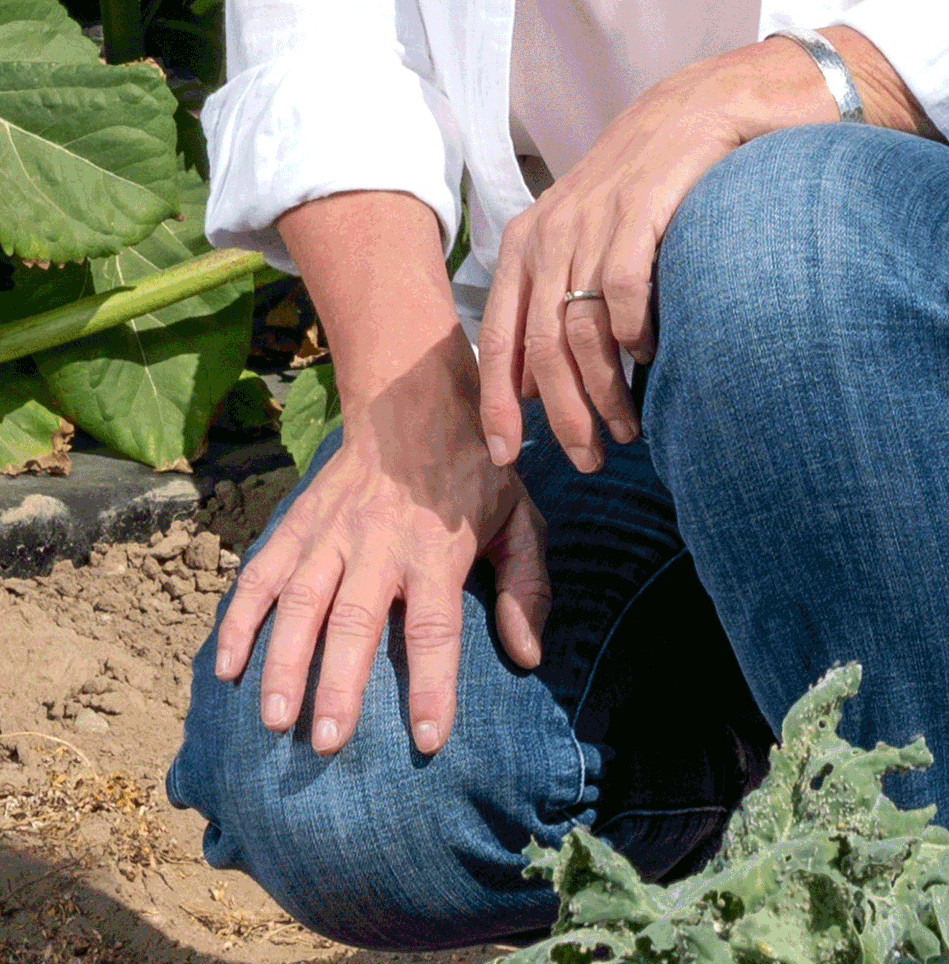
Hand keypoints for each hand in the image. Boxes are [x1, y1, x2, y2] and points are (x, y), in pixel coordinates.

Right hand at [213, 332, 547, 757]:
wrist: (412, 400)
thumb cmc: (473, 471)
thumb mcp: (520, 516)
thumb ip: (526, 584)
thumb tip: (527, 655)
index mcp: (436, 548)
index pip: (435, 625)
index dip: (431, 683)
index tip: (427, 740)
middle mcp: (379, 542)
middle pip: (356, 619)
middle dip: (338, 683)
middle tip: (326, 743)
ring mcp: (331, 532)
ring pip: (301, 600)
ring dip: (284, 660)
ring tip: (274, 718)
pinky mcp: (297, 522)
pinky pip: (261, 573)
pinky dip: (240, 619)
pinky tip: (226, 667)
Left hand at [476, 38, 839, 476]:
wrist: (709, 102)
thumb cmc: (653, 178)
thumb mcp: (590, 231)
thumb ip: (559, 293)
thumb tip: (538, 383)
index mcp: (529, 239)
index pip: (499, 334)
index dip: (497, 400)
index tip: (507, 457)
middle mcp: (551, 229)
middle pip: (540, 345)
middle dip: (561, 414)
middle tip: (590, 458)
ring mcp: (594, 218)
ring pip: (580, 330)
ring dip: (604, 392)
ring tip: (629, 429)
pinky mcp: (640, 209)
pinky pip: (624, 293)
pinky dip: (635, 336)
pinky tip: (653, 355)